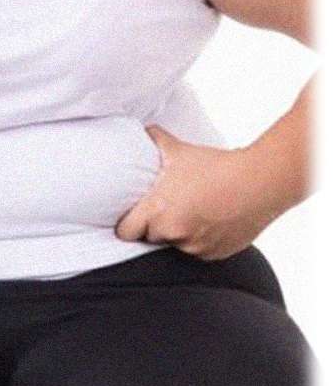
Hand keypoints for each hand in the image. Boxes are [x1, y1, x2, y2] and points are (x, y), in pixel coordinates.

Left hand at [114, 125, 278, 260]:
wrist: (259, 182)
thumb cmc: (216, 166)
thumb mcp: (180, 151)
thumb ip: (158, 141)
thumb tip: (147, 130)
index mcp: (157, 211)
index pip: (126, 232)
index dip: (126, 225)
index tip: (132, 219)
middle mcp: (173, 233)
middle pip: (151, 237)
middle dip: (156, 226)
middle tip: (168, 208)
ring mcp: (195, 247)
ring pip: (177, 244)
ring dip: (180, 233)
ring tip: (193, 210)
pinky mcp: (215, 254)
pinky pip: (199, 250)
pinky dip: (202, 240)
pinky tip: (211, 219)